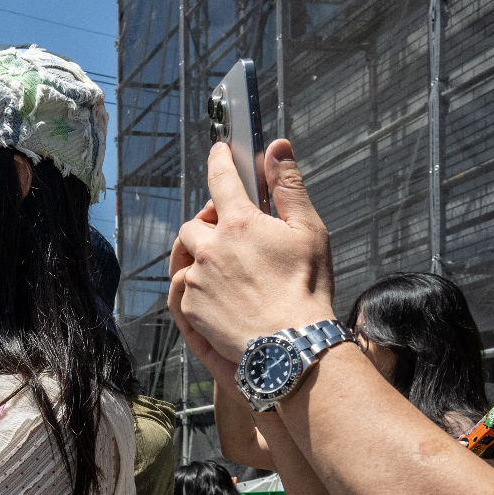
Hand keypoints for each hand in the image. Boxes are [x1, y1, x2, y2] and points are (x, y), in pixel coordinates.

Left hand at [169, 139, 336, 364]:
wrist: (291, 347)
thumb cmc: (306, 290)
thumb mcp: (309, 231)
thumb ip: (288, 186)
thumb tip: (277, 147)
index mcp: (239, 224)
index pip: (221, 179)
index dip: (220, 160)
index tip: (219, 151)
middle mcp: (210, 249)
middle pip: (194, 224)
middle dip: (208, 225)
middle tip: (231, 235)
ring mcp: (197, 281)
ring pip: (186, 258)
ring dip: (200, 257)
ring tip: (225, 268)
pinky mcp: (190, 308)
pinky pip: (184, 289)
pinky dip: (198, 287)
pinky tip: (222, 295)